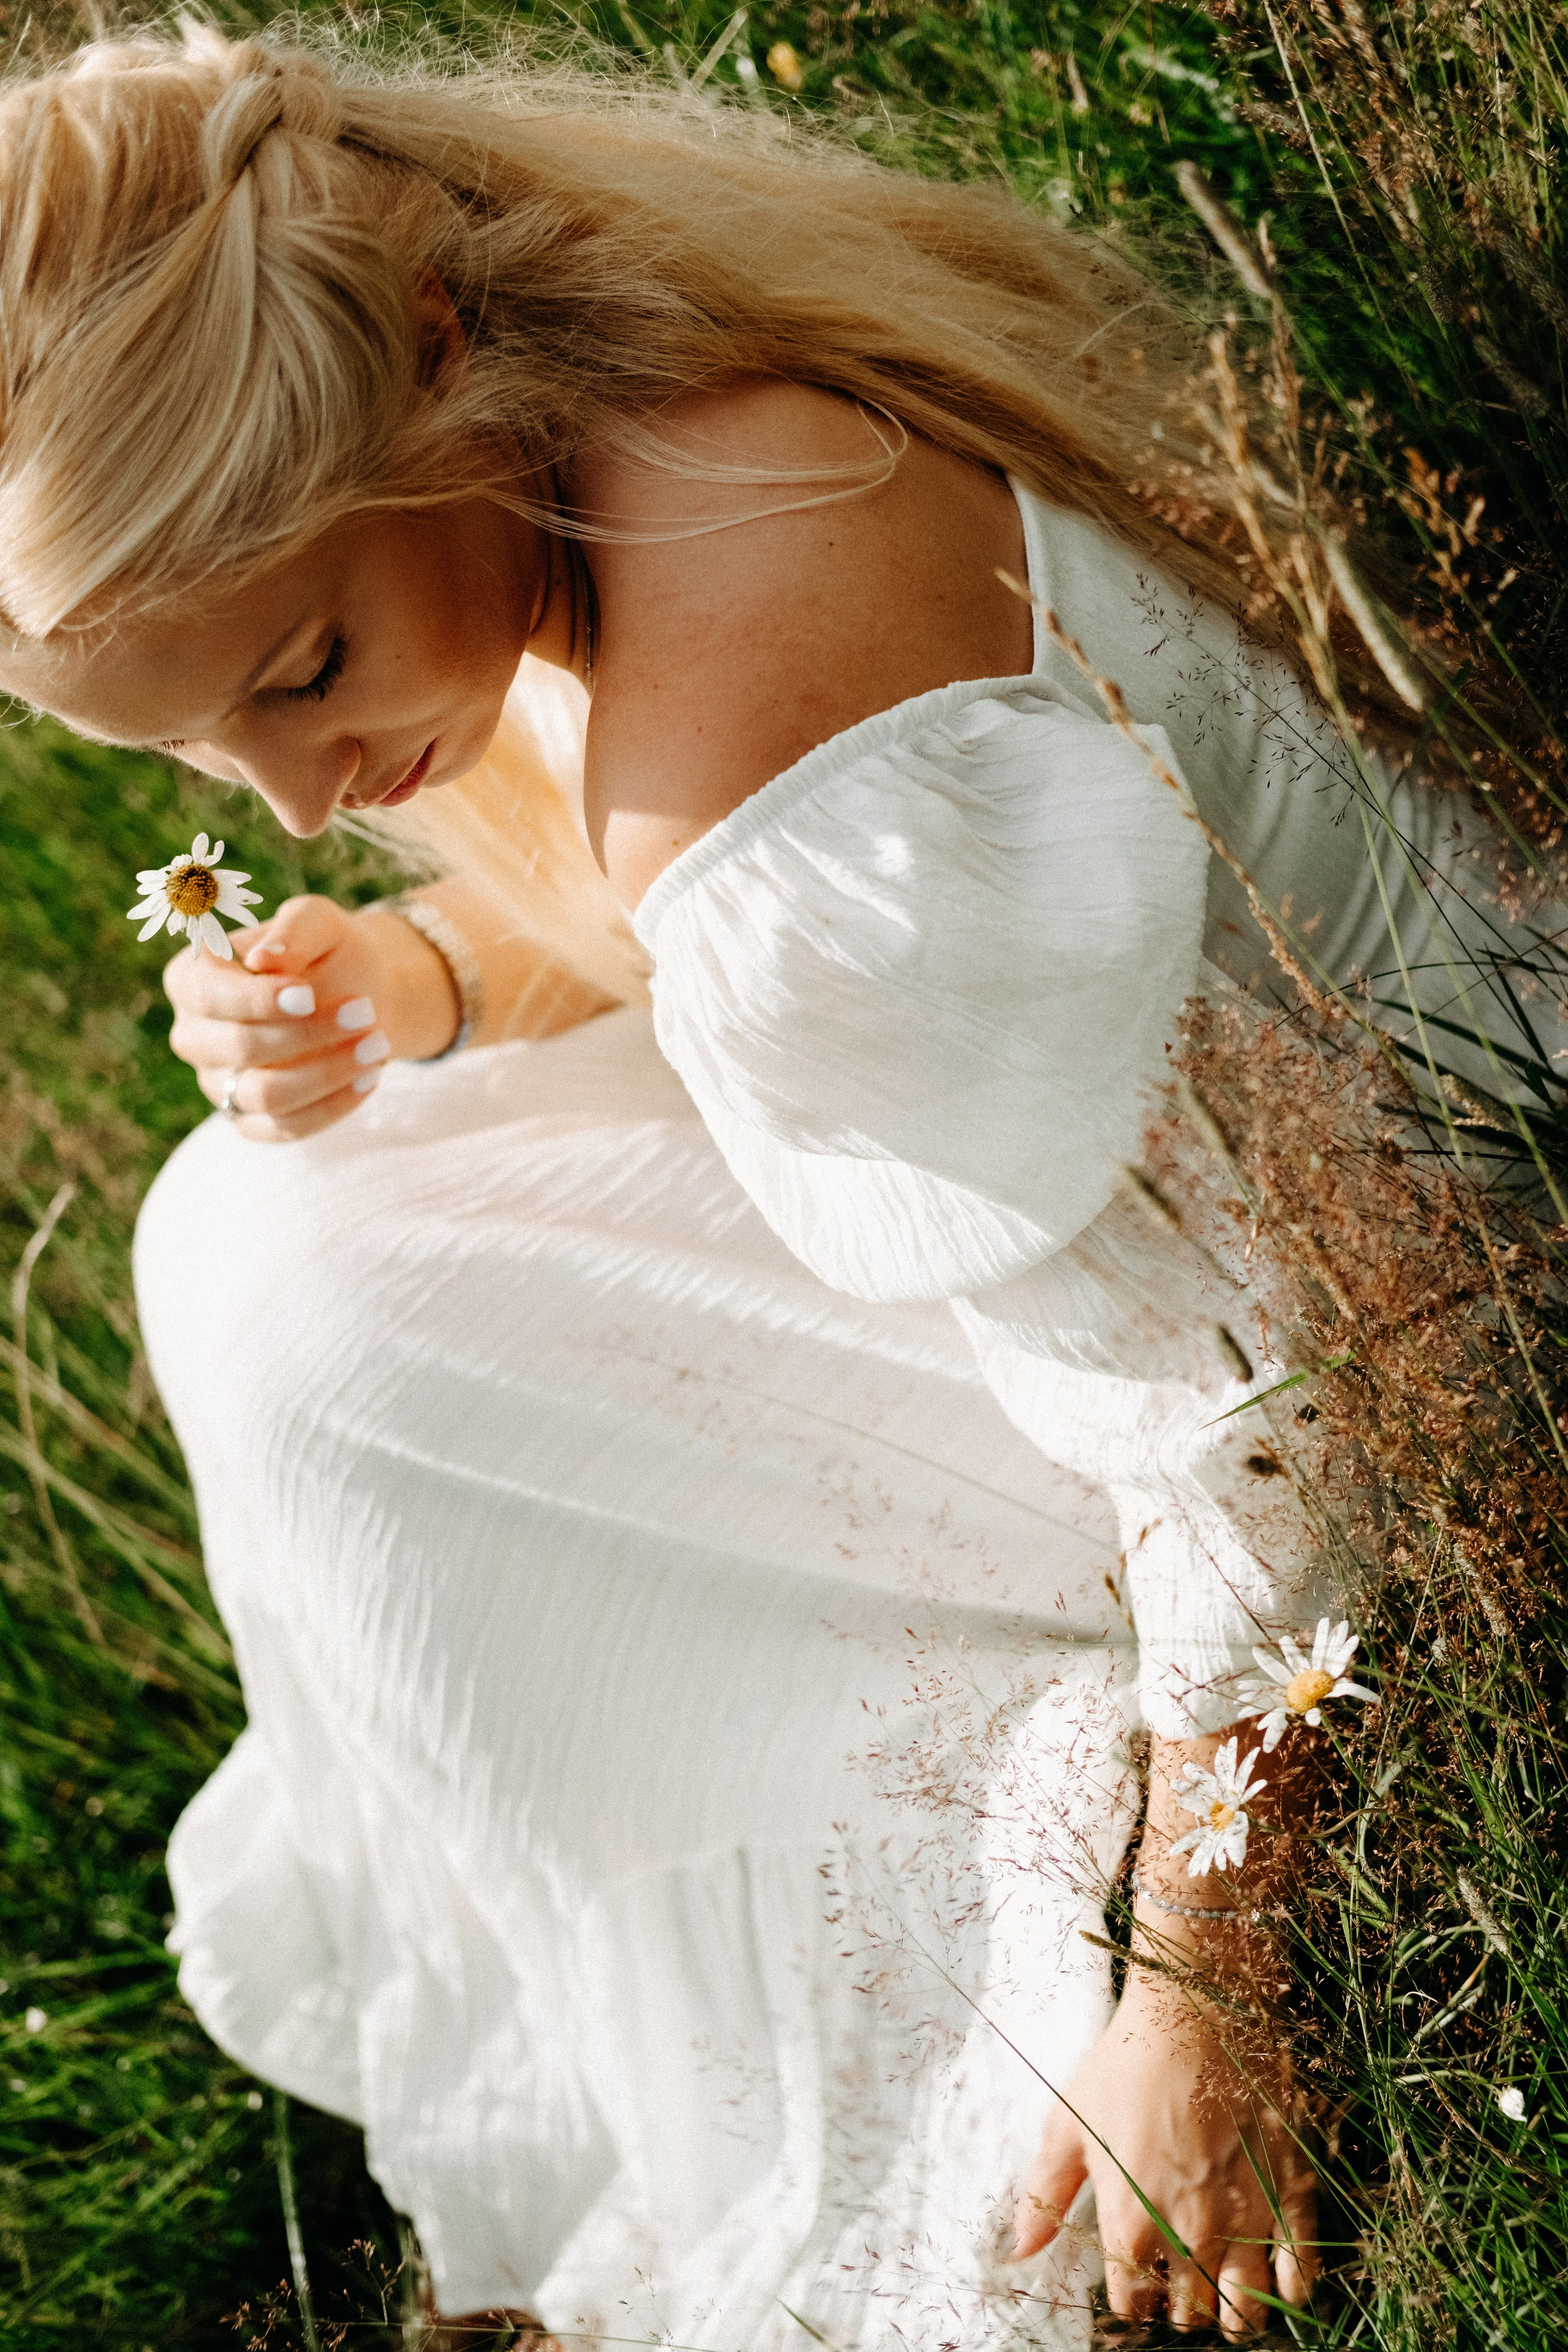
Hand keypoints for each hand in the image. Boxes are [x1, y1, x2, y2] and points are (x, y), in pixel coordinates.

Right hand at [163, 892, 456, 1140]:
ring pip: (264, 1096)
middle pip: (238, 1049)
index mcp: (191, 979)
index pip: (209, 997)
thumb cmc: (326, 950)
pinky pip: (284, 1128)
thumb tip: (264, 959)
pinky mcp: (249, 1118)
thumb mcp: (319, 921)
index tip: (308, 995)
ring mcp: (218, 1083)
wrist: (356, 991)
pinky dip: (331, 1107)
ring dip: (327, 1074)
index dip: (258, 1001)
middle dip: (306, 1035)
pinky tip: (369, 1079)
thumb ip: (293, 930)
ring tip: (377, 1046)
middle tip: (366, 1013)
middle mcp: (194, 1035)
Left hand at [1011, 1967, 1316, 2336]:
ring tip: (1222, 2292)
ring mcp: (1246, 2219)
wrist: (1197, 2010)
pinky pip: (1300, 2274)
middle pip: (1188, 2314)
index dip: (1131, 2297)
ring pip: (1243, 2311)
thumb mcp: (1068, 2123)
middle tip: (1177, 2279)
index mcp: (1131, 2223)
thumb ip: (1043, 2196)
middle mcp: (1190, 2234)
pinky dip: (1290, 2290)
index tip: (1134, 2278)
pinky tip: (1276, 2281)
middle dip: (1179, 2305)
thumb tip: (1018, 2252)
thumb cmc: (1126, 2063)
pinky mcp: (1290, 2196)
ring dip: (1231, 2312)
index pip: (1130, 2303)